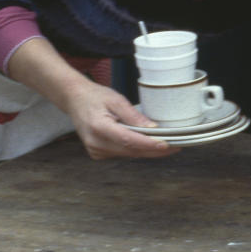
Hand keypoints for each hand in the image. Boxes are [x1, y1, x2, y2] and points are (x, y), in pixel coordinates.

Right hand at [64, 80, 178, 159]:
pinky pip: (122, 153)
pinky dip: (135, 149)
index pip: (128, 140)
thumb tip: (152, 128)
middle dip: (154, 150)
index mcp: (99, 127)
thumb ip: (133, 116)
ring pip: (128, 154)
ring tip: (166, 144)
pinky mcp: (98, 153)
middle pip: (131, 151)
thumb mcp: (116, 100)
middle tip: (176, 146)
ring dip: (147, 150)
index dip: (149, 144)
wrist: (74, 100)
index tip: (166, 145)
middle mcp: (96, 143)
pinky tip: (146, 143)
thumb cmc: (95, 97)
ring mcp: (95, 151)